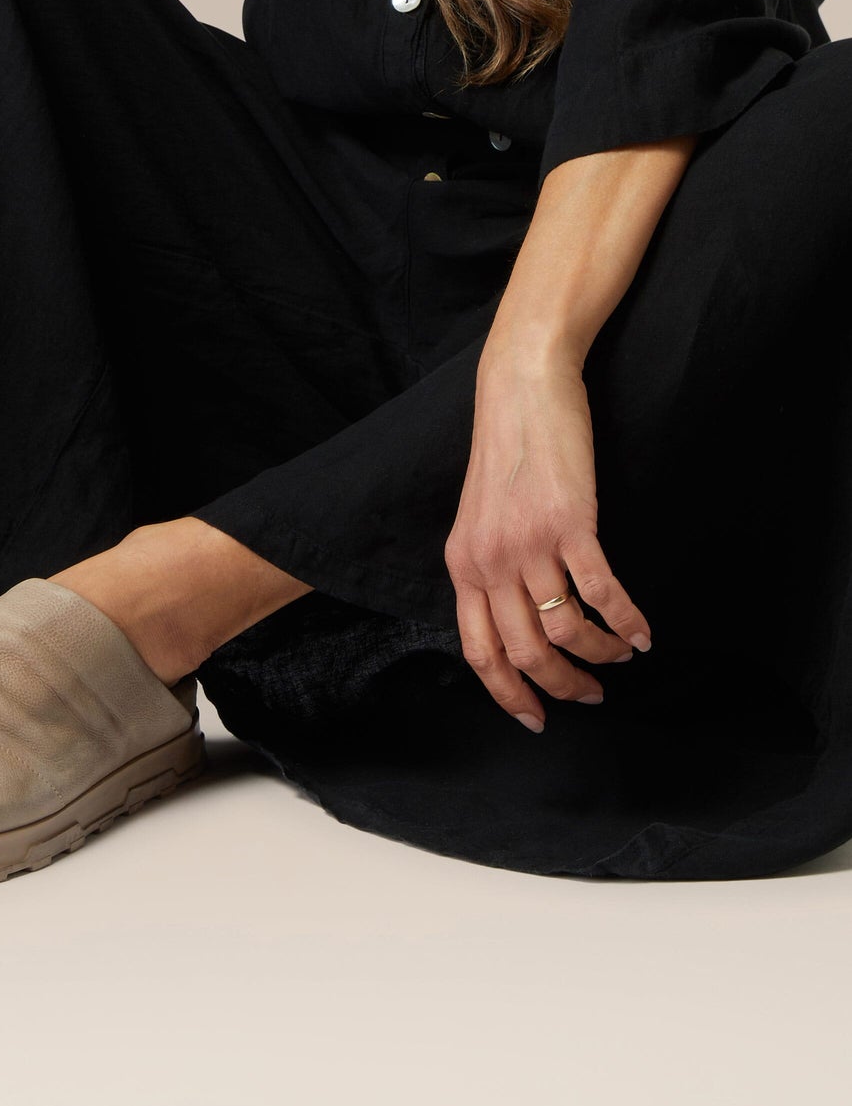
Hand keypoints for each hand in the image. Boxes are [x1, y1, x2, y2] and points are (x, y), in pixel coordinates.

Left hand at [443, 340, 651, 732]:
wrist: (521, 387)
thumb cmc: (506, 449)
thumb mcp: (478, 515)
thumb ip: (489, 566)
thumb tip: (514, 619)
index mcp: (463, 564)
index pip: (479, 651)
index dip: (508, 693)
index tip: (536, 718)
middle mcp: (490, 560)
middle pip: (526, 653)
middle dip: (564, 686)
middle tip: (593, 694)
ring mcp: (530, 543)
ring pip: (566, 631)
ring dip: (601, 655)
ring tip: (622, 656)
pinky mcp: (570, 523)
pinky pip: (602, 592)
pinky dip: (626, 622)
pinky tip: (642, 633)